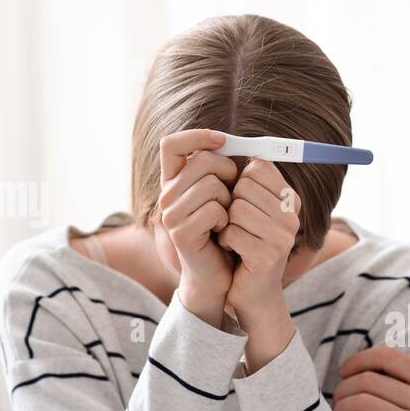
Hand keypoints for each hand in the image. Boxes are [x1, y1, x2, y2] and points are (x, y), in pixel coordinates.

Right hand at [157, 129, 238, 327]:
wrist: (218, 274)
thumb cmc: (225, 232)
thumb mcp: (224, 196)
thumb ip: (225, 170)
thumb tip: (243, 146)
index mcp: (174, 182)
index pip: (171, 144)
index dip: (197, 136)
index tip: (222, 140)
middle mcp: (166, 195)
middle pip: (202, 160)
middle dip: (228, 173)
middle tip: (233, 195)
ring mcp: (170, 214)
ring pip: (212, 185)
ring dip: (230, 201)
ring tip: (226, 218)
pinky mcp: (181, 233)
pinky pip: (215, 210)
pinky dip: (227, 220)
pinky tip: (223, 233)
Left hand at [218, 158, 300, 367]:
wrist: (253, 292)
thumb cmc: (246, 244)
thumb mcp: (251, 209)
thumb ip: (247, 180)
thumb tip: (227, 143)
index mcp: (290, 200)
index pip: (258, 167)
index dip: (239, 183)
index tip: (242, 204)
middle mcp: (292, 216)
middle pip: (245, 186)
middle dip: (230, 205)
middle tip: (237, 225)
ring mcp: (283, 237)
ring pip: (237, 209)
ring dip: (226, 225)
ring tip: (235, 239)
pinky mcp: (268, 256)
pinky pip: (231, 232)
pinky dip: (224, 242)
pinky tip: (233, 252)